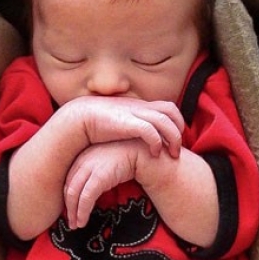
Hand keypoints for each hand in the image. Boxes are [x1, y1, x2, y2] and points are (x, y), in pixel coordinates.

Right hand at [57, 95, 184, 158]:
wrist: (79, 118)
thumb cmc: (97, 124)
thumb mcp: (120, 122)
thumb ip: (132, 125)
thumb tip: (140, 138)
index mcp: (140, 105)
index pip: (168, 108)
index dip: (177, 122)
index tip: (175, 138)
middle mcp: (140, 107)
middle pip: (171, 111)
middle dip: (179, 129)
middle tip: (177, 148)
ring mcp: (134, 114)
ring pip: (165, 122)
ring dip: (172, 138)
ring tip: (172, 154)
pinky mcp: (127, 123)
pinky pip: (150, 131)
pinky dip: (157, 141)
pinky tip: (155, 153)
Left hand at [64, 141, 144, 228]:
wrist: (141, 152)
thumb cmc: (125, 160)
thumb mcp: (104, 165)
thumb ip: (93, 173)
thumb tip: (86, 192)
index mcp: (82, 156)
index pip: (69, 181)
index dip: (67, 198)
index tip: (69, 211)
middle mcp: (82, 160)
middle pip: (69, 188)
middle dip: (69, 208)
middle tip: (71, 222)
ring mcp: (90, 167)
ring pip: (74, 194)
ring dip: (74, 212)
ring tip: (77, 225)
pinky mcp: (99, 176)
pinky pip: (86, 197)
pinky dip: (82, 211)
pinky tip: (83, 221)